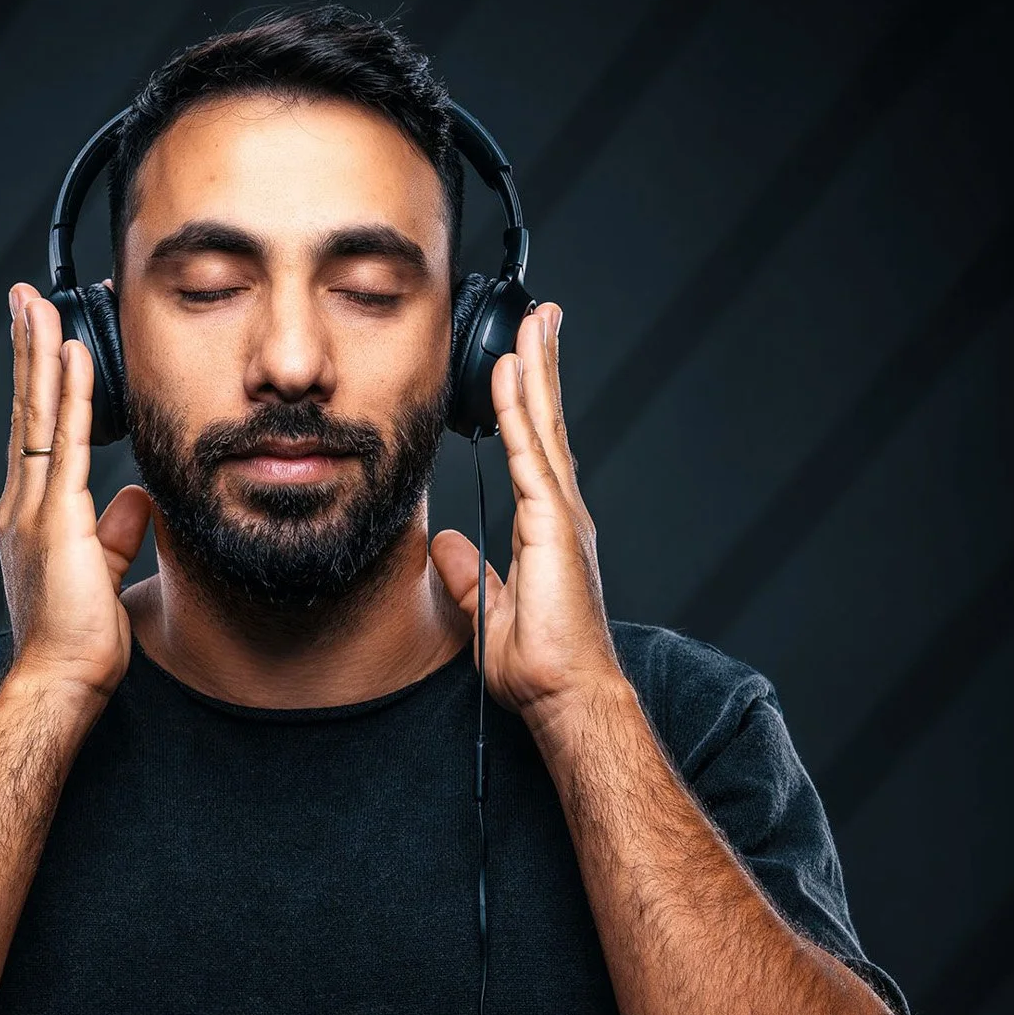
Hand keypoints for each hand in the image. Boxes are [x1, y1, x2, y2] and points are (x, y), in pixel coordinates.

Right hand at [0, 284, 150, 699]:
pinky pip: (62, 441)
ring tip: (38, 304)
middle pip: (26, 412)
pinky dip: (66, 395)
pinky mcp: (55, 518)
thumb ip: (115, 533)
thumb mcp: (103, 575)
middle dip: (27, 353)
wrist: (60, 680)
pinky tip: (72, 355)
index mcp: (33, 518)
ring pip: (37, 414)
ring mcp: (34, 509)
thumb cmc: (78, 643)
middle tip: (24, 300)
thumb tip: (136, 499)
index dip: (40, 388)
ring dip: (40, 355)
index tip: (43, 344)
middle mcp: (24, 505)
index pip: (36, 437)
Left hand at [429, 303, 621, 723]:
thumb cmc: (541, 668)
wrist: (565, 695)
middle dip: (542, 369)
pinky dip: (518, 410)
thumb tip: (448, 545)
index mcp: (548, 530)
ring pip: (543, 426)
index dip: (527, 406)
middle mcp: (561, 513)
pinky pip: (529, 453)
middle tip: (541, 319)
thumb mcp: (489, 614)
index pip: (534, 452)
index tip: (520, 365)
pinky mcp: (553, 524)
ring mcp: (561, 514)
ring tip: (532, 323)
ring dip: (535, 371)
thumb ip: (473, 576)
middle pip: (547, 425)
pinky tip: (509, 374)